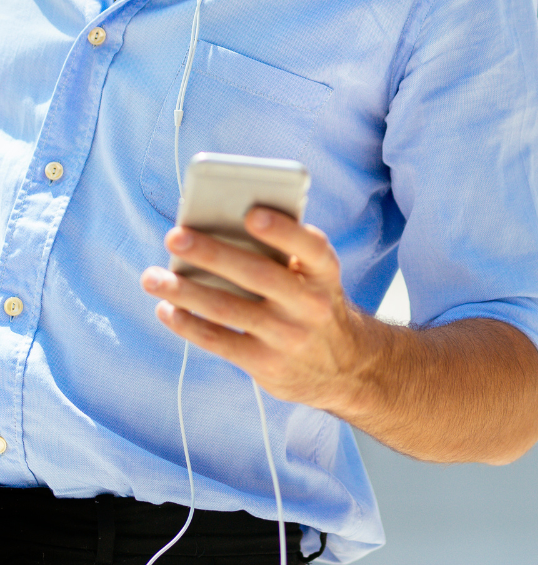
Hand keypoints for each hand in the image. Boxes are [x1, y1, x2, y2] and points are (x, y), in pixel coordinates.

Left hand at [140, 210, 369, 409]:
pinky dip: (188, 325)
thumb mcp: (314, 276)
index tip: (251, 213)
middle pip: (257, 274)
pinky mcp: (266, 365)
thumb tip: (218, 229)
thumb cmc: (312, 300)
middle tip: (174, 236)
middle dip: (212, 253)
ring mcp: (288, 337)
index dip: (282, 230)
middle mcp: (311, 304)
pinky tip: (167, 309)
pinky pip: (219, 341)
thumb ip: (283, 252)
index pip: (309, 246)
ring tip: (152, 277)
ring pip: (228, 309)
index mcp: (325, 271)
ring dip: (185, 291)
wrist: (343, 366)